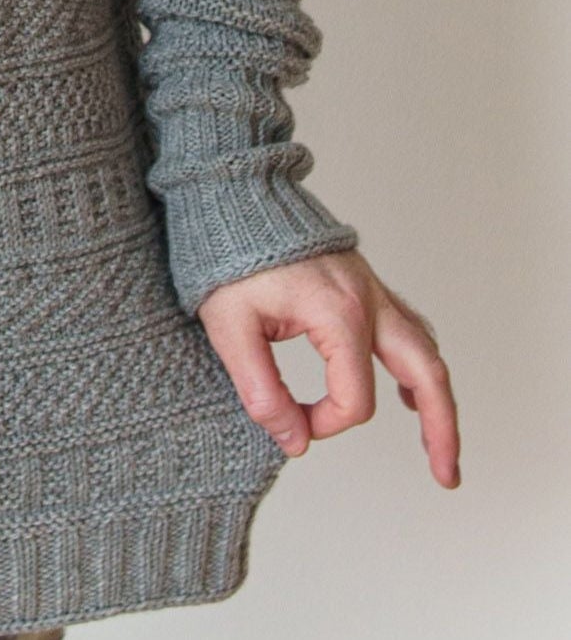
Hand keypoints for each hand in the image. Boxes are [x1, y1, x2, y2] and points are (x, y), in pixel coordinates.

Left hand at [197, 248, 459, 487]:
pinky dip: (417, 360)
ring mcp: (370, 288)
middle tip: (446, 476)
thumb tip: (295, 441)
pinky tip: (407, 386)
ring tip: (439, 442)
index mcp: (338, 315)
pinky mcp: (362, 280)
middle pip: (427, 375)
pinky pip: (407, 326)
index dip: (325, 424)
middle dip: (441, 429)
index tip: (289, 421)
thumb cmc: (225, 256)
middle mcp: (368, 301)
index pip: (355, 399)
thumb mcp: (229, 327)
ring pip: (425, 350)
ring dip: (437, 396)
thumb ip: (261, 390)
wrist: (229, 193)